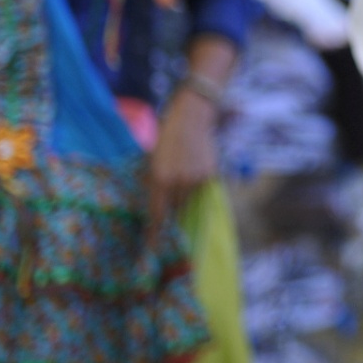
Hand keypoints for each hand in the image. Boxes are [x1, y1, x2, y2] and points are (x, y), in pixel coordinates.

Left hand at [147, 86, 218, 228]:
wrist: (192, 116)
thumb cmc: (167, 136)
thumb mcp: (153, 159)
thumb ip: (154, 183)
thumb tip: (155, 204)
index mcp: (159, 178)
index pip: (157, 214)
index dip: (155, 233)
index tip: (152, 247)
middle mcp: (178, 182)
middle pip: (174, 209)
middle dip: (170, 209)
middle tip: (168, 201)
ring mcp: (196, 179)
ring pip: (188, 199)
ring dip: (183, 195)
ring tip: (182, 176)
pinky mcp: (210, 175)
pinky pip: (200, 189)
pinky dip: (195, 185)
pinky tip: (193, 167)